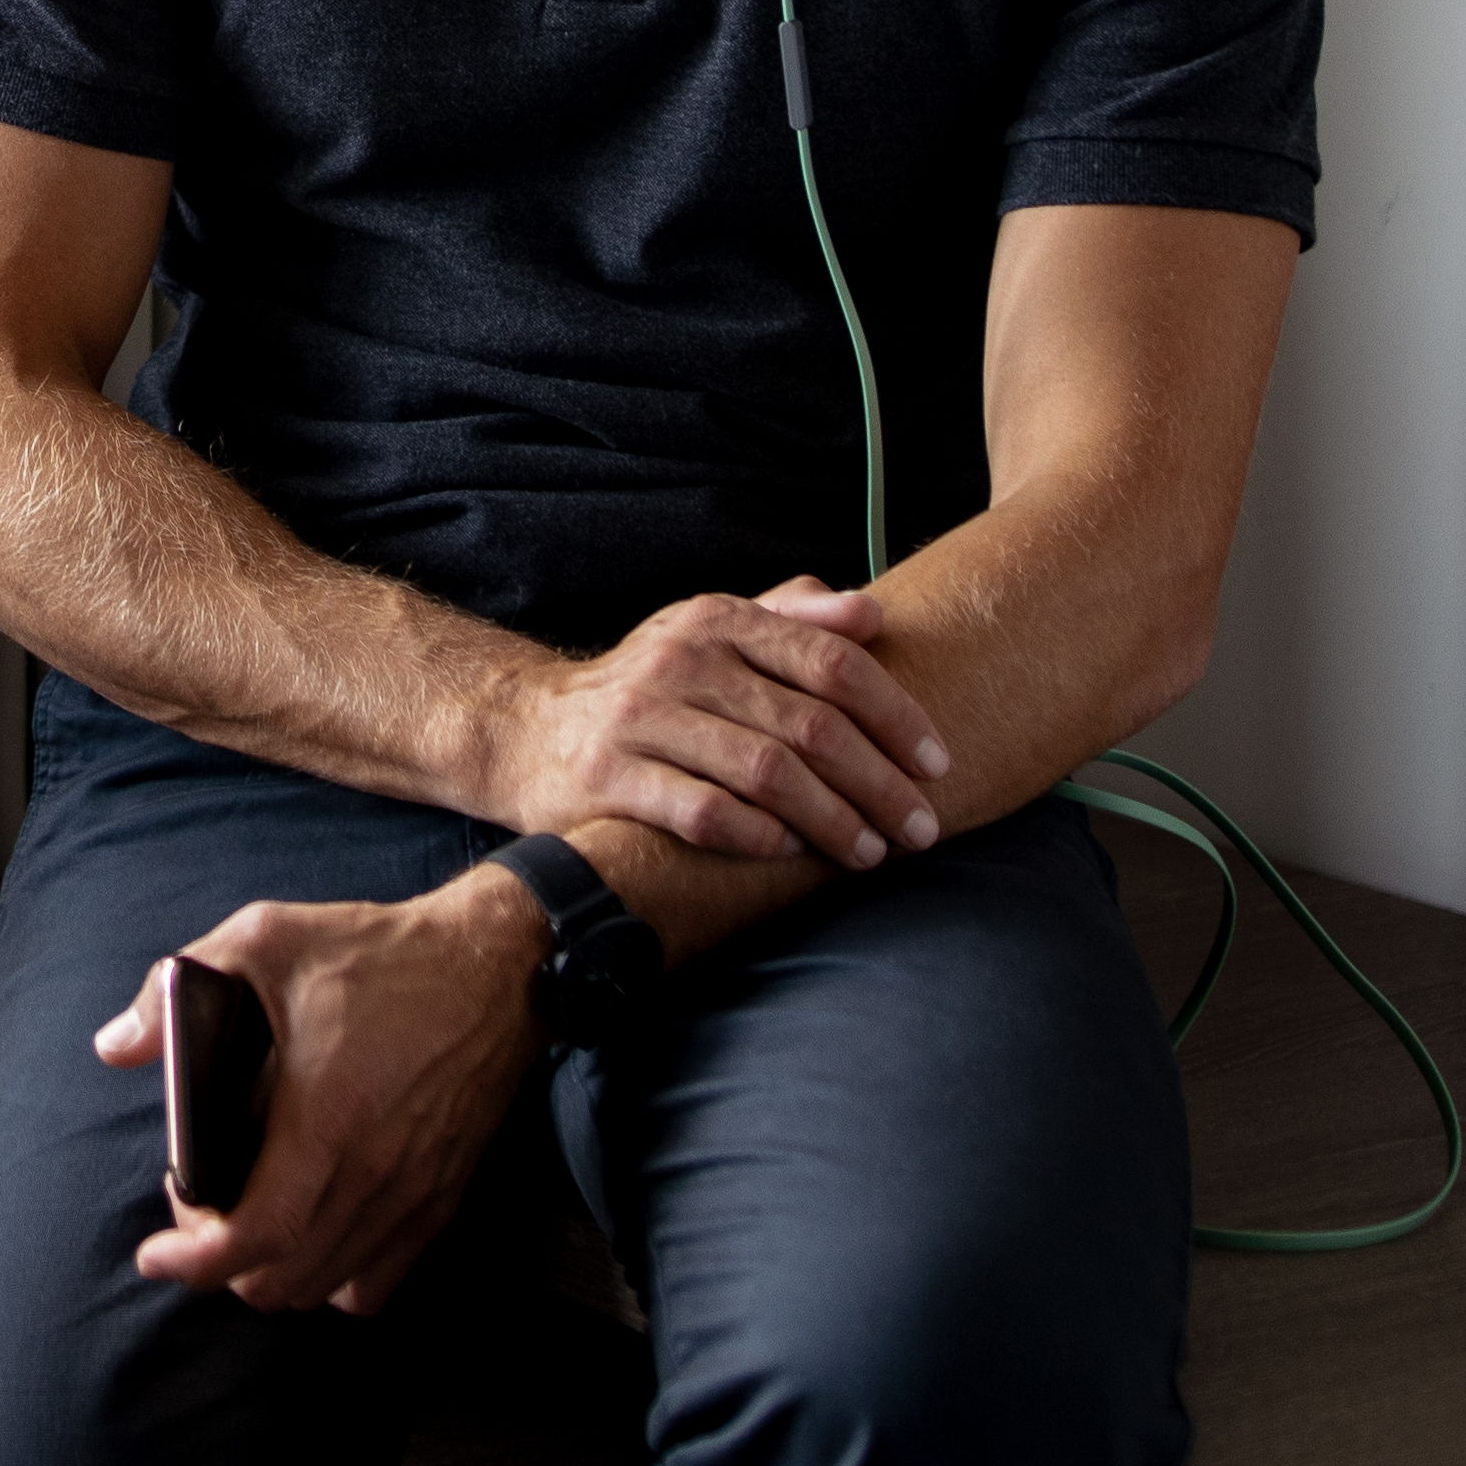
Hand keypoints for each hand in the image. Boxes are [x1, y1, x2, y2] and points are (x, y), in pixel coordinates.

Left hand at [93, 875, 542, 1315]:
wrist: (494, 966)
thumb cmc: (377, 952)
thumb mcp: (267, 939)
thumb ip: (177, 990)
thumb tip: (115, 1047)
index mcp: (326, 1117)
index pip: (259, 1235)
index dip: (196, 1261)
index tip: (156, 1256)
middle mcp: (374, 1172)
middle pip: (283, 1280)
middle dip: (221, 1261)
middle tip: (200, 1207)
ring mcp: (413, 1193)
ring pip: (326, 1287)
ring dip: (273, 1271)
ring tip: (249, 1216)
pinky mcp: (441, 1198)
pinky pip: (379, 1282)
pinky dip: (333, 1278)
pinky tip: (311, 1231)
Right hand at [487, 575, 952, 870]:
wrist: (528, 729)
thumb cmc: (649, 689)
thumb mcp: (712, 634)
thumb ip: (791, 618)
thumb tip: (871, 612)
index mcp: (718, 621)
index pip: (831, 663)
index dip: (895, 715)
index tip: (937, 763)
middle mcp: (681, 660)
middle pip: (811, 726)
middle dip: (880, 784)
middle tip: (920, 828)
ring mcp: (641, 718)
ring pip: (767, 773)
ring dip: (833, 820)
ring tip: (869, 853)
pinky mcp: (610, 777)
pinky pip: (706, 813)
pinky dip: (762, 837)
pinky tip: (793, 853)